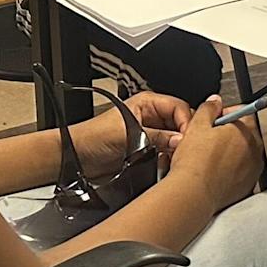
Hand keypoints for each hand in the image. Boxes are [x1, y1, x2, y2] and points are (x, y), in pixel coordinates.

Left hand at [71, 92, 188, 175]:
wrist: (76, 157)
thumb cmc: (93, 137)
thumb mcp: (128, 134)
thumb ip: (157, 136)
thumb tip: (181, 140)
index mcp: (147, 103)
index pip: (179, 107)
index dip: (187, 122)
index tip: (189, 138)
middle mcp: (151, 116)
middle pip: (181, 123)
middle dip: (184, 136)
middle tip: (185, 149)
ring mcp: (150, 133)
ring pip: (176, 139)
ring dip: (177, 149)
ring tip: (175, 158)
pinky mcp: (148, 150)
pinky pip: (167, 153)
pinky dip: (169, 159)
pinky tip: (166, 163)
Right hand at [166, 97, 262, 209]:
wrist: (194, 194)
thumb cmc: (196, 163)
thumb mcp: (196, 126)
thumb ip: (208, 109)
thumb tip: (214, 102)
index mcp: (246, 131)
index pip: (244, 112)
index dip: (226, 111)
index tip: (214, 116)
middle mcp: (255, 150)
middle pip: (244, 133)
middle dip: (228, 132)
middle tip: (208, 137)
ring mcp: (253, 170)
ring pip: (243, 154)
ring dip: (229, 152)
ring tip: (209, 156)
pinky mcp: (247, 186)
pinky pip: (241, 172)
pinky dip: (231, 170)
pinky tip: (214, 171)